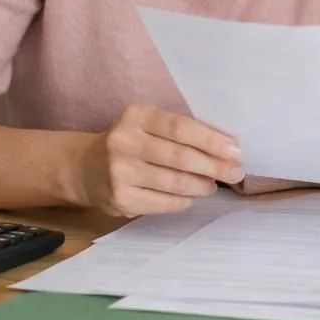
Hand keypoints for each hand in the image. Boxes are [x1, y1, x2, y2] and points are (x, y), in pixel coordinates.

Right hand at [72, 104, 244, 216]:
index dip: (210, 140)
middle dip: (214, 166)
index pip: (180, 127)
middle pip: (180, 157)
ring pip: (174, 183)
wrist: (85, 168)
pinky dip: (183, 201)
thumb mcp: (148, 123)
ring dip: (201, 186)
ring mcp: (119, 173)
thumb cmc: (131, 141)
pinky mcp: (120, 199)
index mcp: (136, 115)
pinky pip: (163, 203)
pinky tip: (191, 197)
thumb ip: (180, 130)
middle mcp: (124, 142)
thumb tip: (226, 147)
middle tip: (235, 172)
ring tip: (213, 185)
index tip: (235, 150)